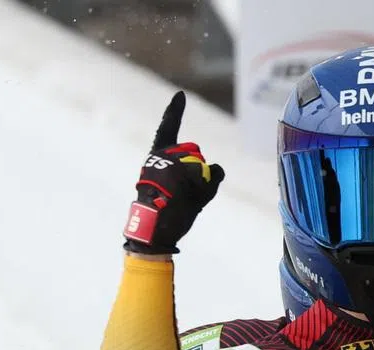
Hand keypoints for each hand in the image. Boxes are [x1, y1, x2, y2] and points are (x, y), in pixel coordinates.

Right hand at [123, 91, 224, 253]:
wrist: (155, 229)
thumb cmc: (169, 213)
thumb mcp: (188, 193)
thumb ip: (203, 176)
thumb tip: (218, 167)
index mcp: (157, 156)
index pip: (167, 129)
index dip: (174, 112)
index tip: (180, 95)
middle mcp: (162, 154)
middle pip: (194, 155)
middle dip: (197, 175)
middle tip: (182, 196)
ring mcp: (170, 160)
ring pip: (201, 167)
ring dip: (201, 185)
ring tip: (183, 201)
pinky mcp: (181, 169)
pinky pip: (210, 174)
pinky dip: (206, 189)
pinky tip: (192, 199)